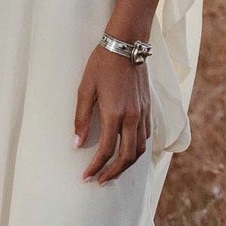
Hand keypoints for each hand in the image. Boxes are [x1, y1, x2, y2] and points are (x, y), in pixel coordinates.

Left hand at [74, 48, 151, 184]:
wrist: (127, 45)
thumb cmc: (102, 65)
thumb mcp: (85, 90)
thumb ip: (81, 119)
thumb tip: (76, 144)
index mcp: (115, 114)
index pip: (106, 151)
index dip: (95, 167)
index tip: (86, 177)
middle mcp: (132, 117)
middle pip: (127, 157)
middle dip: (113, 172)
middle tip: (99, 180)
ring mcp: (143, 113)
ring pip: (140, 149)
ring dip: (127, 164)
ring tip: (112, 170)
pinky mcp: (148, 108)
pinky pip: (146, 136)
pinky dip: (137, 149)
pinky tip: (126, 151)